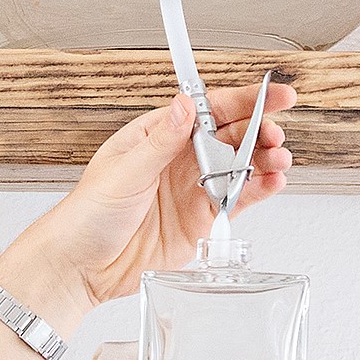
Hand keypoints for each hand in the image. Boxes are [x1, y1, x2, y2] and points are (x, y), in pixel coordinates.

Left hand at [0, 82, 295, 329]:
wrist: (81, 266)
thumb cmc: (88, 215)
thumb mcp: (124, 171)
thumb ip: (161, 140)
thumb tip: (184, 104)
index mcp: (156, 135)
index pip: (206, 109)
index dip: (243, 100)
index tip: (272, 94)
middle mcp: (177, 159)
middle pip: (230, 135)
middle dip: (259, 130)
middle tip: (276, 133)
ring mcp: (190, 189)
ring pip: (239, 166)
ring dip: (263, 160)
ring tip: (279, 159)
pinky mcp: (200, 221)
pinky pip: (237, 200)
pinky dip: (258, 190)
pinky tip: (272, 183)